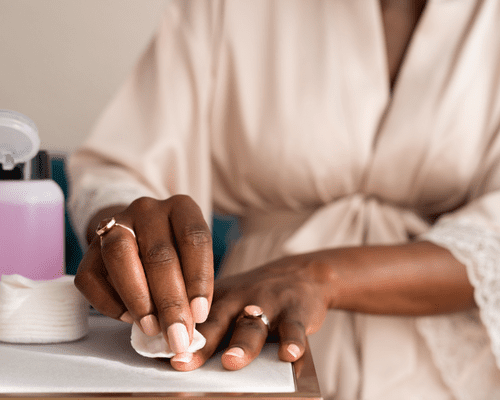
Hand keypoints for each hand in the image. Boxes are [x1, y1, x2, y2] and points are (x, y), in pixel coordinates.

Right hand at [74, 195, 213, 353]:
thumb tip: (190, 322)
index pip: (194, 238)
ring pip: (120, 257)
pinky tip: (129, 318)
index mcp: (181, 207)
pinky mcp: (89, 248)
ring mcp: (115, 224)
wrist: (138, 235)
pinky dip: (110, 303)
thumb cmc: (176, 251)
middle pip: (159, 254)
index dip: (198, 278)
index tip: (200, 314)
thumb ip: (193, 283)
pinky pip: (91, 278)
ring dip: (138, 300)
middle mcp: (148, 210)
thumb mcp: (193, 257)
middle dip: (170, 302)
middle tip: (178, 335)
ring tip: (152, 328)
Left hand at [170, 254, 331, 369]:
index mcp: (218, 298)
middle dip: (201, 342)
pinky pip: (294, 328)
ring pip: (253, 325)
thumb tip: (166, 350)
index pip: (193, 317)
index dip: (174, 332)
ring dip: (242, 344)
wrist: (300, 274)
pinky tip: (289, 355)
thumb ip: (206, 323)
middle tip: (183, 360)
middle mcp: (239, 299)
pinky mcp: (296, 311)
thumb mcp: (229, 299)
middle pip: (217, 320)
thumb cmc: (255, 296)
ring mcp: (268, 304)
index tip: (157, 350)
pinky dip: (292, 341)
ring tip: (231, 361)